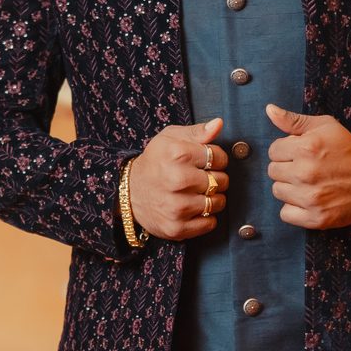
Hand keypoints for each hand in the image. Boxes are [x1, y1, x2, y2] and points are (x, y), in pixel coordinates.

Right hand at [128, 115, 227, 239]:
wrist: (129, 193)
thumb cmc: (154, 162)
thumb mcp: (170, 139)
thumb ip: (197, 132)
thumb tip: (219, 124)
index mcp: (177, 154)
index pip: (219, 157)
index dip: (217, 159)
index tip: (206, 162)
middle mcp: (177, 180)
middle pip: (221, 181)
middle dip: (216, 179)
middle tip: (200, 179)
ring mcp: (177, 206)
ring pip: (218, 203)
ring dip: (213, 198)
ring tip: (198, 193)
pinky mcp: (177, 227)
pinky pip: (210, 223)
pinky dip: (206, 217)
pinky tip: (194, 208)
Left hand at [264, 103, 350, 228]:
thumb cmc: (349, 149)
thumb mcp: (325, 126)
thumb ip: (294, 120)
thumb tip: (269, 109)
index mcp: (306, 148)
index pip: (273, 151)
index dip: (286, 150)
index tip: (300, 154)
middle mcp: (305, 173)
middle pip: (273, 171)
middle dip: (286, 168)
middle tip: (305, 168)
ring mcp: (310, 198)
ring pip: (278, 192)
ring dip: (289, 188)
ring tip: (308, 183)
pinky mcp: (316, 218)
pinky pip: (285, 214)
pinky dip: (294, 209)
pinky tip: (307, 200)